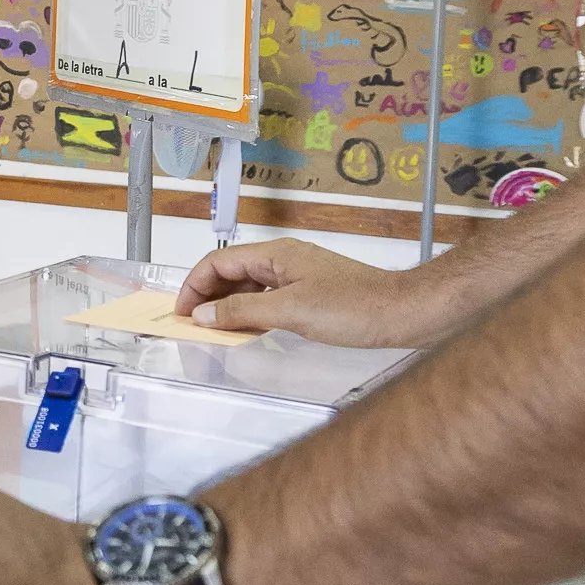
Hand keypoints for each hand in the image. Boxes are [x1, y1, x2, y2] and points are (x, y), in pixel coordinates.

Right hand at [173, 238, 443, 346]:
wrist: (403, 313)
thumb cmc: (356, 307)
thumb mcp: (289, 311)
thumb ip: (242, 310)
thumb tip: (204, 314)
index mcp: (276, 254)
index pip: (219, 262)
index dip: (194, 286)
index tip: (182, 313)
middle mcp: (285, 259)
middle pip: (231, 271)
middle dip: (207, 295)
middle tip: (193, 323)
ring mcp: (298, 275)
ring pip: (249, 285)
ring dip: (228, 305)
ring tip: (216, 330)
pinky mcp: (310, 292)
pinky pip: (268, 297)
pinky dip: (251, 310)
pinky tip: (249, 328)